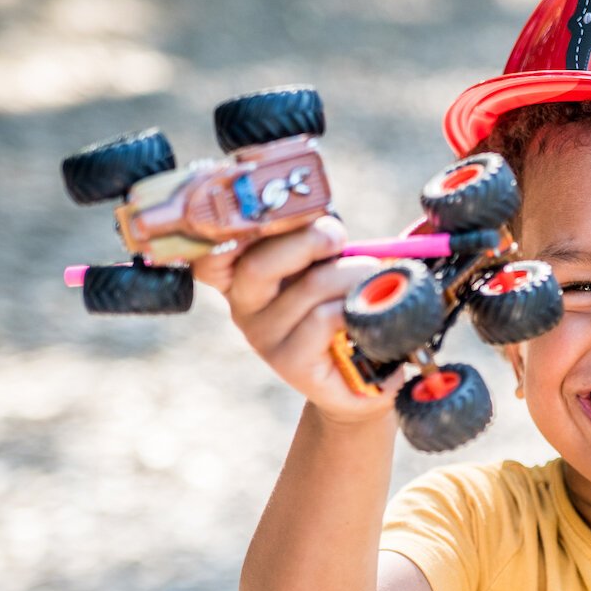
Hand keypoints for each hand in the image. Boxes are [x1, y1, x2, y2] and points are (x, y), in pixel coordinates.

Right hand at [193, 216, 403, 424]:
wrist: (358, 382)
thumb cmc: (341, 314)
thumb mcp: (324, 268)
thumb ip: (316, 244)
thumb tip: (333, 222)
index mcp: (243, 275)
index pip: (215, 250)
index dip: (238, 229)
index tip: (280, 208)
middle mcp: (244, 305)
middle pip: (260, 261)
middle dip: (311, 238)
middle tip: (339, 237)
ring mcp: (264, 336)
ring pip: (308, 286)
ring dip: (352, 272)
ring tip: (375, 276)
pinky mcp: (290, 361)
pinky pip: (325, 317)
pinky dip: (354, 304)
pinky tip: (367, 308)